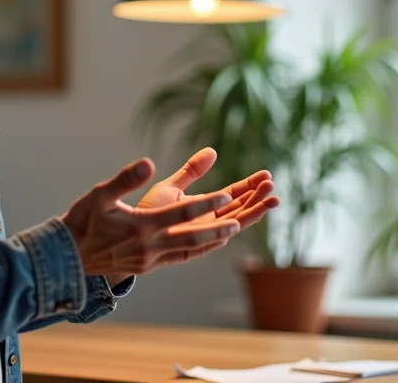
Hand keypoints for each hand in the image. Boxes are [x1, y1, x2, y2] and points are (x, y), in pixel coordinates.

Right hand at [59, 158, 239, 277]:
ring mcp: (151, 259)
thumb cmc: (83, 221)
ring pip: (191, 250)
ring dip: (214, 239)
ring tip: (235, 228)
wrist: (69, 258)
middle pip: (193, 237)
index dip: (205, 204)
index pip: (180, 213)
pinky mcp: (149, 266)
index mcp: (140, 226)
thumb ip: (125, 179)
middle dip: (219, 227)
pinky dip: (200, 248)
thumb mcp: (100, 194)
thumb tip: (148, 163)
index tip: (227, 194)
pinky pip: (182, 257)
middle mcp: (150, 246)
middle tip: (242, 219)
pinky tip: (212, 242)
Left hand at [132, 148, 279, 265]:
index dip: (250, 186)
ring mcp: (201, 235)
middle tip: (272, 184)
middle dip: (256, 197)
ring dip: (250, 212)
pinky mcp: (192, 246)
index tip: (266, 175)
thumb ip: (191, 171)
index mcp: (205, 207)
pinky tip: (240, 222)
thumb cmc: (148, 211)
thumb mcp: (172, 186)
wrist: (125, 234)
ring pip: (232, 224)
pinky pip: (214, 239)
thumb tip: (212, 151)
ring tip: (270, 199)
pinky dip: (226, 232)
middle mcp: (207, 222)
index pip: (233, 195)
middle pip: (238, 209)